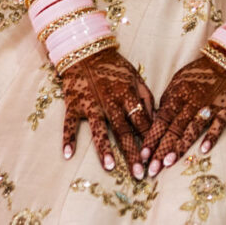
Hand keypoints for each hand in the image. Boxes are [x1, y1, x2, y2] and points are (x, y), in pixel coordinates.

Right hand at [59, 48, 156, 177]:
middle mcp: (110, 101)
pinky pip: (70, 123)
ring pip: (98, 129)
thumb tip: (157, 120)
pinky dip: (68, 138)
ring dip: (104, 148)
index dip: (150, 139)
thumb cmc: (114, 67)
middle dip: (132, 153)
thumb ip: (146, 98)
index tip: (156, 157)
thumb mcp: (136, 77)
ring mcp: (91, 104)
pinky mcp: (73, 104)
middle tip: (139, 174)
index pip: (142, 121)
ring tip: (109, 167)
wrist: (86, 51)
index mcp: (128, 95)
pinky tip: (68, 154)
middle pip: (123, 131)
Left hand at [144, 53, 225, 175]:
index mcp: (177, 95)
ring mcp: (209, 106)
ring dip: (179, 146)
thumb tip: (155, 120)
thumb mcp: (178, 82)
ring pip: (192, 129)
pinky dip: (211, 137)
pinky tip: (203, 150)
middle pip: (173, 129)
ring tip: (168, 163)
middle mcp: (191, 102)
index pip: (161, 120)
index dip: (151, 138)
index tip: (143, 155)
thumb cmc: (200, 73)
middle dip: (161, 150)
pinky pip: (218, 125)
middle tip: (151, 169)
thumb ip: (168, 101)